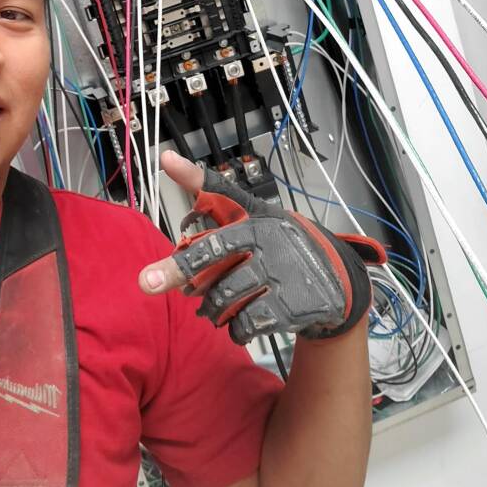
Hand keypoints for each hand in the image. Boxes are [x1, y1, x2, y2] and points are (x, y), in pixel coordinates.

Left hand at [138, 150, 385, 344]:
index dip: (192, 184)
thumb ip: (209, 190)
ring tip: (211, 306)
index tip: (164, 162)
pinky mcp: (292, 308)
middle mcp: (269, 244)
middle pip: (212, 262)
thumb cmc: (280, 239)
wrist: (337, 278)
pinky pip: (246, 324)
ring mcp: (282, 276)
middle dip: (177, 274)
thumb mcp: (251, 211)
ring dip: (210, 307)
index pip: (218, 209)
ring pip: (224, 298)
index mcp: (257, 220)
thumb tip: (165, 158)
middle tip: (150, 283)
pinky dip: (236, 329)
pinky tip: (238, 323)